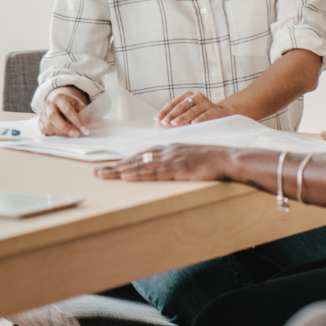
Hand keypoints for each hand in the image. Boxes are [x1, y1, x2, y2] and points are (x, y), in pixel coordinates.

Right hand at [40, 86, 89, 136]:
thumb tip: (87, 125)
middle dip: (65, 128)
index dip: (77, 121)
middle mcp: (48, 104)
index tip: (85, 130)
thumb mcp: (79, 104)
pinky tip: (60, 133)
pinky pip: (43, 129)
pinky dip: (52, 133)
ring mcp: (42, 112)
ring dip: (60, 132)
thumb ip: (84, 113)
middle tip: (75, 135)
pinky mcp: (39, 120)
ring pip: (48, 125)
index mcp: (59, 97)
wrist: (58, 101)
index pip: (68, 110)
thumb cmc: (70, 103)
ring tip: (70, 134)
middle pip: (53, 117)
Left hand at [94, 144, 231, 180]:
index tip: (111, 165)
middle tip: (97, 171)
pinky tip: (125, 177)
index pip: (143, 154)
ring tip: (103, 175)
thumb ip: (178, 160)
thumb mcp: (192, 157)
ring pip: (140, 165)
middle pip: (136, 158)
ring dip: (120, 170)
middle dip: (116, 165)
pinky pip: (153, 172)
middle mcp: (168, 151)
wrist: (228, 158)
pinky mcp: (178, 169)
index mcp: (171, 148)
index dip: (126, 160)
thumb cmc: (213, 160)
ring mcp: (172, 159)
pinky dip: (138, 174)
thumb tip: (167, 168)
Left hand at [155, 91, 233, 125]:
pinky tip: (193, 124)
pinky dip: (199, 119)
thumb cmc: (199, 114)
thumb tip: (161, 123)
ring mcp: (206, 103)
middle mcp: (196, 96)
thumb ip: (176, 115)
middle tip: (164, 122)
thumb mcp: (188, 112)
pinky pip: (205, 115)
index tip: (157, 119)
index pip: (173, 103)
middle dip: (172, 115)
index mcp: (188, 95)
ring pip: (192, 111)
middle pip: (181, 106)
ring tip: (174, 123)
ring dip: (182, 117)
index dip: (164, 111)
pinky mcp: (214, 110)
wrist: (221, 113)